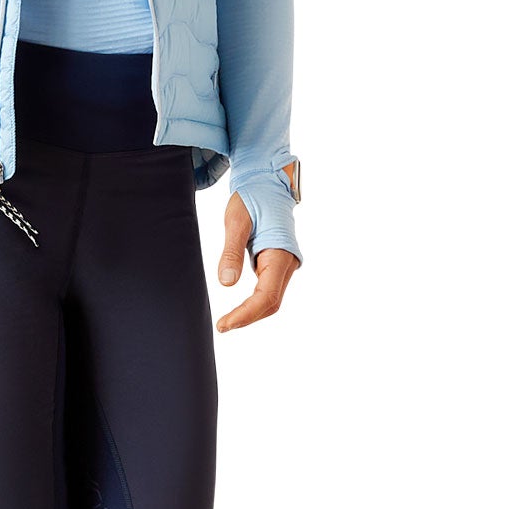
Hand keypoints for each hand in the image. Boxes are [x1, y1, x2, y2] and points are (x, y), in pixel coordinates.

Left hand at [214, 193, 298, 331]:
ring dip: (251, 313)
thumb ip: (231, 252)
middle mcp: (286, 263)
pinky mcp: (274, 264)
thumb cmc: (252, 197)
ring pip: (270, 300)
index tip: (226, 324)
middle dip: (247, 318)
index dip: (247, 314)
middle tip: (221, 326)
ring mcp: (282, 265)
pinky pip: (267, 291)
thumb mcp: (236, 221)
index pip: (267, 296)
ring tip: (226, 322)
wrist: (267, 183)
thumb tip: (226, 283)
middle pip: (271, 303)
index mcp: (280, 253)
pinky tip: (236, 309)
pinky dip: (253, 304)